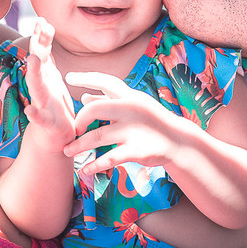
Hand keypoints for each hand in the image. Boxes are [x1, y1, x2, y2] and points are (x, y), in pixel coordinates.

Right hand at [22, 19, 76, 151]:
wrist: (53, 137)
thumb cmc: (53, 105)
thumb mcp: (51, 77)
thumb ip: (47, 56)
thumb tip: (43, 29)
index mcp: (45, 77)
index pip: (42, 52)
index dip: (41, 36)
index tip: (42, 18)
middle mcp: (41, 87)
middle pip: (38, 63)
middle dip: (38, 45)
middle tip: (38, 26)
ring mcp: (42, 104)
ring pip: (36, 87)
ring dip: (34, 73)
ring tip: (33, 60)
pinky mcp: (46, 123)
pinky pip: (40, 118)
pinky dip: (34, 114)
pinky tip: (29, 111)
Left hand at [62, 71, 192, 177]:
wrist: (179, 142)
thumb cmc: (152, 121)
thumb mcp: (133, 105)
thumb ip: (108, 100)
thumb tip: (84, 95)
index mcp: (130, 96)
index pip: (105, 81)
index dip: (86, 78)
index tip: (68, 77)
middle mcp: (131, 109)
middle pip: (95, 109)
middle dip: (79, 119)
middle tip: (73, 130)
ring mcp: (134, 130)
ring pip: (98, 137)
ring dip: (79, 146)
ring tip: (67, 152)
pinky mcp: (137, 150)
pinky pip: (110, 158)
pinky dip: (94, 165)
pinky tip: (84, 170)